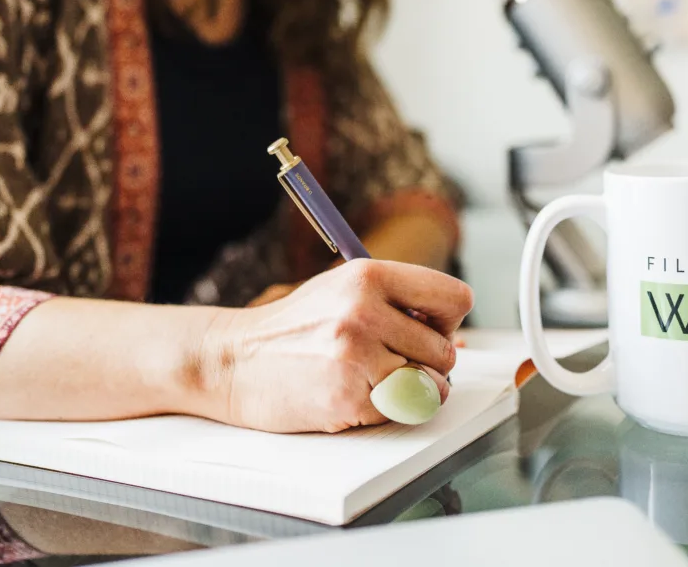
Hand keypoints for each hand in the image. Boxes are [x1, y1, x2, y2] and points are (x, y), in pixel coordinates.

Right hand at [188, 259, 473, 433]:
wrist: (231, 360)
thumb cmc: (293, 328)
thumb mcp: (343, 292)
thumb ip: (397, 304)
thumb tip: (456, 337)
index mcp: (370, 275)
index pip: (455, 298)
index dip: (447, 321)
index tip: (425, 330)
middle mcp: (366, 310)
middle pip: (445, 349)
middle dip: (425, 362)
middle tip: (387, 362)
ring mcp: (357, 354)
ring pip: (430, 384)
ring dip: (409, 390)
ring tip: (369, 379)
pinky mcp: (348, 396)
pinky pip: (400, 410)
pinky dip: (384, 411)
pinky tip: (351, 395)